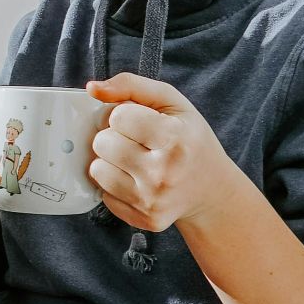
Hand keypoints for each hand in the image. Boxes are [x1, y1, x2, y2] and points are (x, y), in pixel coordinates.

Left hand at [87, 74, 244, 232]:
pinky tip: (136, 180)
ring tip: (132, 159)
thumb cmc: (189, 139)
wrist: (212, 190)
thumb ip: (131, 85)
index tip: (137, 120)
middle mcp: (165, 172)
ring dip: (109, 161)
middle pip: (103, 143)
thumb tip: (92, 88)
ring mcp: (154, 199)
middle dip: (113, 137)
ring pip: (97, 170)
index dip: (121, 114)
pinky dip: (114, 184)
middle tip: (134, 141)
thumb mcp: (171, 102)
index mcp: (176, 138)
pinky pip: (104, 194)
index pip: (117, 116)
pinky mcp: (146, 219)